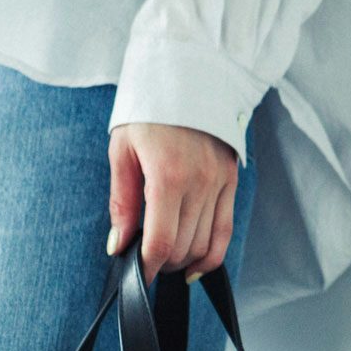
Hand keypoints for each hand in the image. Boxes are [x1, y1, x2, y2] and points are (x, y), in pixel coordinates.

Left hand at [106, 122, 238, 286]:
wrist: (188, 71)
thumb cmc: (148, 110)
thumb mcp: (123, 152)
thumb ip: (122, 203)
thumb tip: (118, 246)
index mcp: (169, 175)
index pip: (161, 242)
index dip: (146, 269)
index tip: (135, 279)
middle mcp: (200, 182)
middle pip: (182, 249)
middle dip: (161, 264)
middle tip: (144, 261)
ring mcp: (219, 182)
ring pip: (204, 246)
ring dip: (182, 261)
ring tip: (164, 257)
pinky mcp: (231, 180)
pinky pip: (224, 232)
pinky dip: (210, 256)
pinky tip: (193, 267)